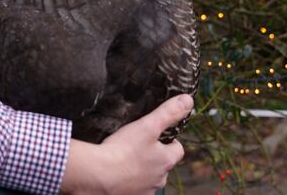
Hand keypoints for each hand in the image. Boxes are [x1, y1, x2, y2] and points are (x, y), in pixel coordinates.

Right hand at [60, 94, 192, 194]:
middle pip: (163, 163)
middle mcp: (160, 178)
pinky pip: (135, 186)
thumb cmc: (123, 150)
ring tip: (126, 157)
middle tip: (138, 144)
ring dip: (142, 167)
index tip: (157, 134)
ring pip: (149, 176)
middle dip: (154, 155)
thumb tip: (188, 100)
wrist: (98, 175)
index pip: (177, 149)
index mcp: (167, 160)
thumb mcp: (148, 125)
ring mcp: (146, 190)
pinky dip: (129, 179)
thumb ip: (168, 113)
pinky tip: (118, 170)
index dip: (169, 140)